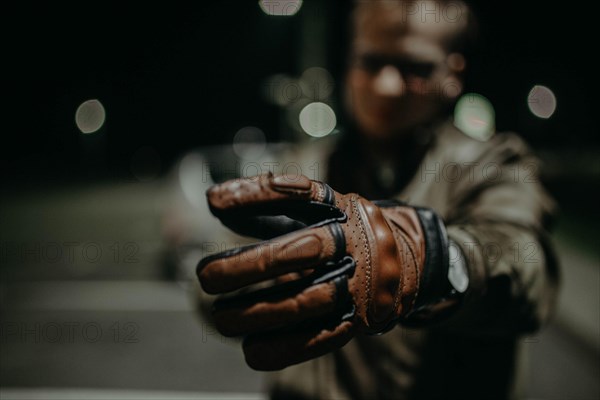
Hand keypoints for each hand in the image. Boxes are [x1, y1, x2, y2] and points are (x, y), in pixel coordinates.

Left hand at [197, 173, 448, 369]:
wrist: (409, 258)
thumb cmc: (344, 230)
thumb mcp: (318, 209)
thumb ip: (270, 207)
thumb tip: (214, 202)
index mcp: (337, 207)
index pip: (297, 193)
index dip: (255, 194)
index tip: (212, 201)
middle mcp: (350, 241)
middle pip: (299, 252)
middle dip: (250, 266)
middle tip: (205, 277)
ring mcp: (357, 282)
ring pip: (305, 301)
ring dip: (257, 312)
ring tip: (220, 318)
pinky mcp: (359, 318)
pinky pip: (321, 337)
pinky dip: (283, 347)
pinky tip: (251, 350)